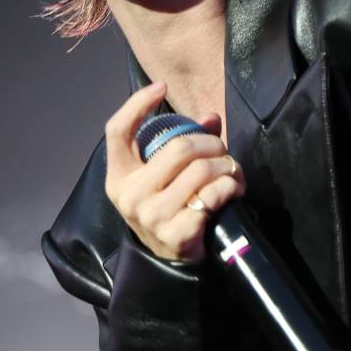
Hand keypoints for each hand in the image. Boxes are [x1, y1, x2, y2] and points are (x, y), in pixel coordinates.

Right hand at [103, 81, 245, 262]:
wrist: (172, 263)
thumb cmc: (168, 211)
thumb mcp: (163, 180)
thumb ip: (181, 145)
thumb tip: (211, 117)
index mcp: (119, 178)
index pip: (117, 131)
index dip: (137, 104)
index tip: (161, 87)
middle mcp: (130, 196)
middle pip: (179, 147)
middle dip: (211, 144)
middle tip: (222, 151)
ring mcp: (152, 216)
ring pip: (202, 169)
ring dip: (227, 166)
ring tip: (232, 172)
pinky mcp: (177, 233)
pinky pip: (214, 194)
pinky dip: (231, 187)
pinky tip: (233, 191)